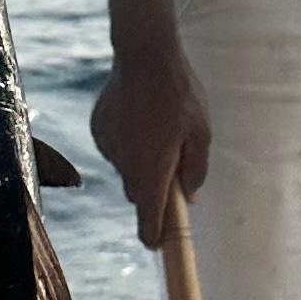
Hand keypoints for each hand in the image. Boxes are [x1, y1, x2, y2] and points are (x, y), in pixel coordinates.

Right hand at [91, 36, 211, 249]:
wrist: (143, 54)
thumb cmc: (179, 94)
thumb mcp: (201, 134)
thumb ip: (195, 171)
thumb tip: (188, 197)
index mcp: (151, 172)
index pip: (148, 222)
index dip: (155, 237)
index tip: (160, 245)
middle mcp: (124, 165)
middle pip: (138, 195)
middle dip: (154, 189)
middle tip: (173, 164)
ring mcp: (108, 147)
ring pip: (126, 169)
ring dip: (140, 161)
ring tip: (157, 128)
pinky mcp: (98, 130)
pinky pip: (115, 148)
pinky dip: (127, 142)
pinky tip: (139, 116)